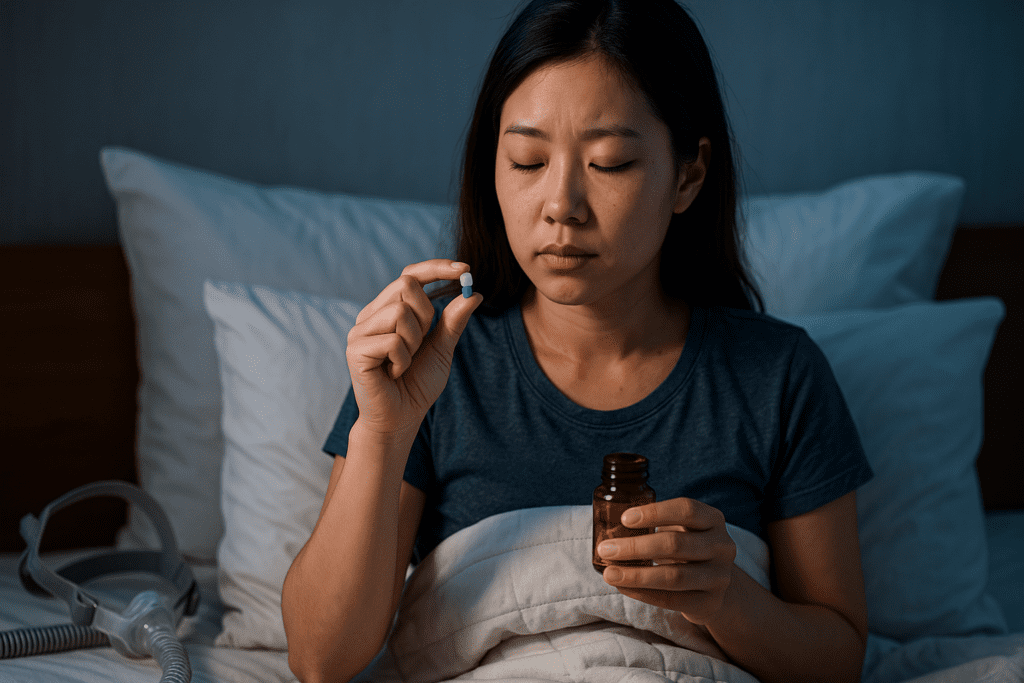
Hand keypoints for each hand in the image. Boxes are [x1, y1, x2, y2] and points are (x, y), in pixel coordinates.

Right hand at [345, 259, 482, 434]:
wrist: (400, 419)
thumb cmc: (417, 384)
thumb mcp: (442, 348)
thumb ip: (454, 320)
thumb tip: (474, 293)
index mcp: (389, 309)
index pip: (410, 274)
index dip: (437, 267)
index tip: (465, 269)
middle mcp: (371, 314)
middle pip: (406, 285)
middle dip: (425, 316)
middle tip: (419, 345)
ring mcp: (359, 330)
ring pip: (400, 312)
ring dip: (413, 341)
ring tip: (403, 362)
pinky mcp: (355, 349)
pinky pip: (392, 340)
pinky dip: (402, 359)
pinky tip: (394, 373)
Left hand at [596, 497, 736, 625]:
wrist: (714, 583)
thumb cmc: (686, 546)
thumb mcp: (680, 528)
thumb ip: (654, 523)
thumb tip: (608, 528)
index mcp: (713, 520)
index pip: (686, 510)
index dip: (655, 512)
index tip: (624, 518)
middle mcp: (722, 547)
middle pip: (676, 544)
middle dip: (636, 547)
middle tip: (605, 549)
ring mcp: (719, 577)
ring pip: (674, 576)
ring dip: (636, 575)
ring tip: (609, 574)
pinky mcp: (710, 603)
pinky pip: (672, 600)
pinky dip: (644, 594)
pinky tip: (624, 588)